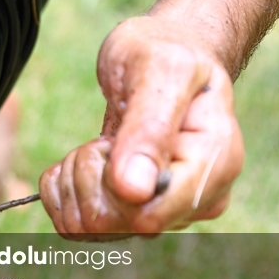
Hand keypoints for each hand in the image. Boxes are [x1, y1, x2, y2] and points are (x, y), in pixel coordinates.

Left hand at [39, 16, 243, 237]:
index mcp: (214, 166)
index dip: (110, 185)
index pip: (146, 217)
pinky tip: (87, 157)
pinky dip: (64, 188)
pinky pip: (74, 223)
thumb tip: (134, 191)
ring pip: (89, 228)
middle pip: (113, 225)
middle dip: (90, 176)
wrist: (163, 51)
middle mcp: (195, 199)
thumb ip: (148, 129)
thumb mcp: (159, 71)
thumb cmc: (165, 52)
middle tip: (105, 137)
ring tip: (101, 143)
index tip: (111, 143)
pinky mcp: (133, 213)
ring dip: (76, 180)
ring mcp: (164, 209)